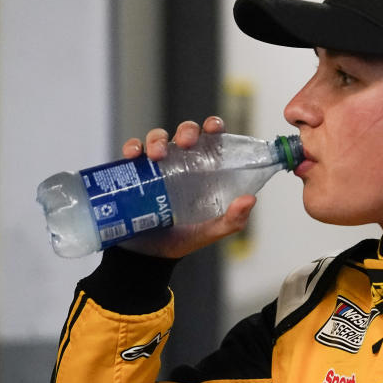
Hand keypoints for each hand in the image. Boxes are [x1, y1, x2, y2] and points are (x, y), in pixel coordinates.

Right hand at [116, 116, 256, 258]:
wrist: (151, 255)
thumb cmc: (185, 238)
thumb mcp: (212, 230)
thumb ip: (234, 219)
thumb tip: (250, 199)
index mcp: (205, 169)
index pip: (212, 139)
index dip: (213, 127)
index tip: (213, 128)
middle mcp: (183, 162)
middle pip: (185, 133)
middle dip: (186, 130)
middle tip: (186, 143)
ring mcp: (158, 165)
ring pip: (158, 138)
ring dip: (157, 139)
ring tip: (157, 155)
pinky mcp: (135, 173)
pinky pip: (132, 152)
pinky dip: (132, 148)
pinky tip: (133, 156)